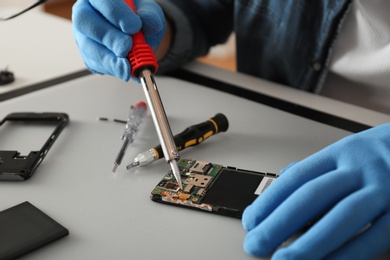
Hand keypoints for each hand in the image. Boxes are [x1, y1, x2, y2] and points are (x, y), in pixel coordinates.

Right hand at [72, 0, 165, 80]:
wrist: (140, 36)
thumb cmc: (140, 18)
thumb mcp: (150, 12)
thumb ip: (150, 15)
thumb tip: (148, 22)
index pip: (100, 0)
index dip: (116, 14)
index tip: (134, 27)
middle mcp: (86, 12)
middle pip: (85, 21)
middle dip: (108, 37)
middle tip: (127, 47)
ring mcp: (83, 34)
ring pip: (88, 46)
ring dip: (109, 58)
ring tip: (127, 65)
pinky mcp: (87, 54)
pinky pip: (93, 63)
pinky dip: (111, 68)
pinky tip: (123, 70)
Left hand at [242, 123, 389, 258]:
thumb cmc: (382, 157)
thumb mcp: (347, 154)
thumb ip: (316, 171)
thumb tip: (280, 184)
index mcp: (341, 154)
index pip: (296, 178)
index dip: (269, 201)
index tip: (251, 220)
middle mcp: (361, 169)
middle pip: (311, 198)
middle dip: (278, 224)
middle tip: (255, 244)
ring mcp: (385, 191)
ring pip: (341, 220)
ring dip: (309, 245)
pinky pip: (373, 240)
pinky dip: (347, 256)